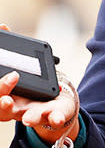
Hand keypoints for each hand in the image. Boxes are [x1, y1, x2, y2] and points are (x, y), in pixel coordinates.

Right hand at [0, 24, 79, 144]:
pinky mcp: (49, 117)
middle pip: (2, 110)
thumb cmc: (23, 82)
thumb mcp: (17, 65)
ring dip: (25, 117)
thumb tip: (3, 27)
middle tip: (7, 98)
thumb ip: (7, 50)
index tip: (9, 78)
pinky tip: (56, 118)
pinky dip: (54, 119)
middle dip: (2, 105)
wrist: (49, 101)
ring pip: (24, 118)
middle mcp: (11, 107)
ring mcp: (29, 114)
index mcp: (2, 94)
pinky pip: (51, 120)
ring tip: (26, 118)